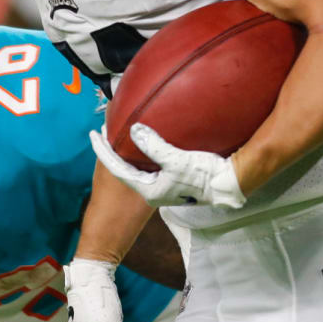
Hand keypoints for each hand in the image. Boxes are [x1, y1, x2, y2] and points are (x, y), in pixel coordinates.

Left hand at [90, 124, 245, 208]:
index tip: (93, 134)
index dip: (103, 150)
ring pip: (138, 166)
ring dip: (128, 151)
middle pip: (125, 168)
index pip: (117, 168)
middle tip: (104, 131)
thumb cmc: (204, 175)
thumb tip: (134, 130)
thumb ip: (153, 146)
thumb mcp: (176, 160)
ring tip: (120, 134)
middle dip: (113, 150)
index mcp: (149, 190)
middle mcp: (153, 190)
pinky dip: (143, 152)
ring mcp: (164, 187)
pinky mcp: (174, 180)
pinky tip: (146, 141)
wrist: (230, 183)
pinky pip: (150, 164)